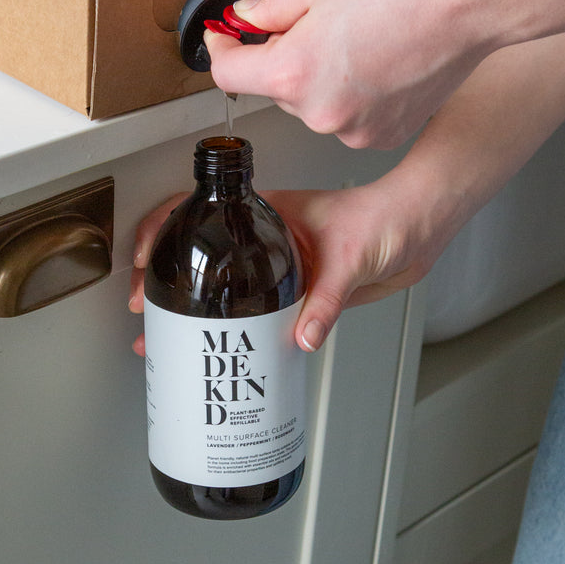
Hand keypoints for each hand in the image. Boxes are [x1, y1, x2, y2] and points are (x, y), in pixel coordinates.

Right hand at [128, 180, 455, 355]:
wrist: (419, 229)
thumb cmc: (384, 219)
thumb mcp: (350, 257)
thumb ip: (326, 300)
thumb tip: (300, 337)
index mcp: (268, 214)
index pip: (202, 212)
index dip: (164, 233)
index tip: (145, 261)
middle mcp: (266, 239)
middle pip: (204, 257)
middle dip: (167, 284)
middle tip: (147, 317)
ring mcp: (279, 267)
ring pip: (226, 288)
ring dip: (195, 312)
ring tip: (170, 343)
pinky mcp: (299, 292)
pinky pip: (258, 312)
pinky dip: (236, 330)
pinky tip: (225, 351)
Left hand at [204, 0, 494, 149]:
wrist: (469, 2)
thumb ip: (271, 7)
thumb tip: (248, 20)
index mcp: (293, 71)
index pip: (227, 74)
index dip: (222, 49)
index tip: (226, 36)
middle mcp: (319, 112)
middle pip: (274, 88)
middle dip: (283, 56)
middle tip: (316, 21)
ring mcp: (353, 130)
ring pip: (312, 104)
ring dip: (318, 77)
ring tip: (359, 39)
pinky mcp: (382, 136)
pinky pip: (346, 117)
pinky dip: (351, 94)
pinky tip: (378, 62)